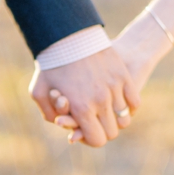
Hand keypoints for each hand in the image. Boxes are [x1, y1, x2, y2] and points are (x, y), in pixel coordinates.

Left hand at [50, 9, 172, 144]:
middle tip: (96, 122)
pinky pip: (134, 102)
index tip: (88, 132)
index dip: (92, 139)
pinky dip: (129, 106)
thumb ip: (49, 114)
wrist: (69, 34)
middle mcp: (101, 101)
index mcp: (81, 108)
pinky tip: (119, 102)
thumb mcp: (39, 91)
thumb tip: (64, 128)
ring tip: (107, 111)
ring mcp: (115, 88)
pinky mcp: (124, 76)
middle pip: (113, 132)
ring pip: (124, 118)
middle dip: (104, 130)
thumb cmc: (51, 63)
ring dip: (117, 118)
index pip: (97, 140)